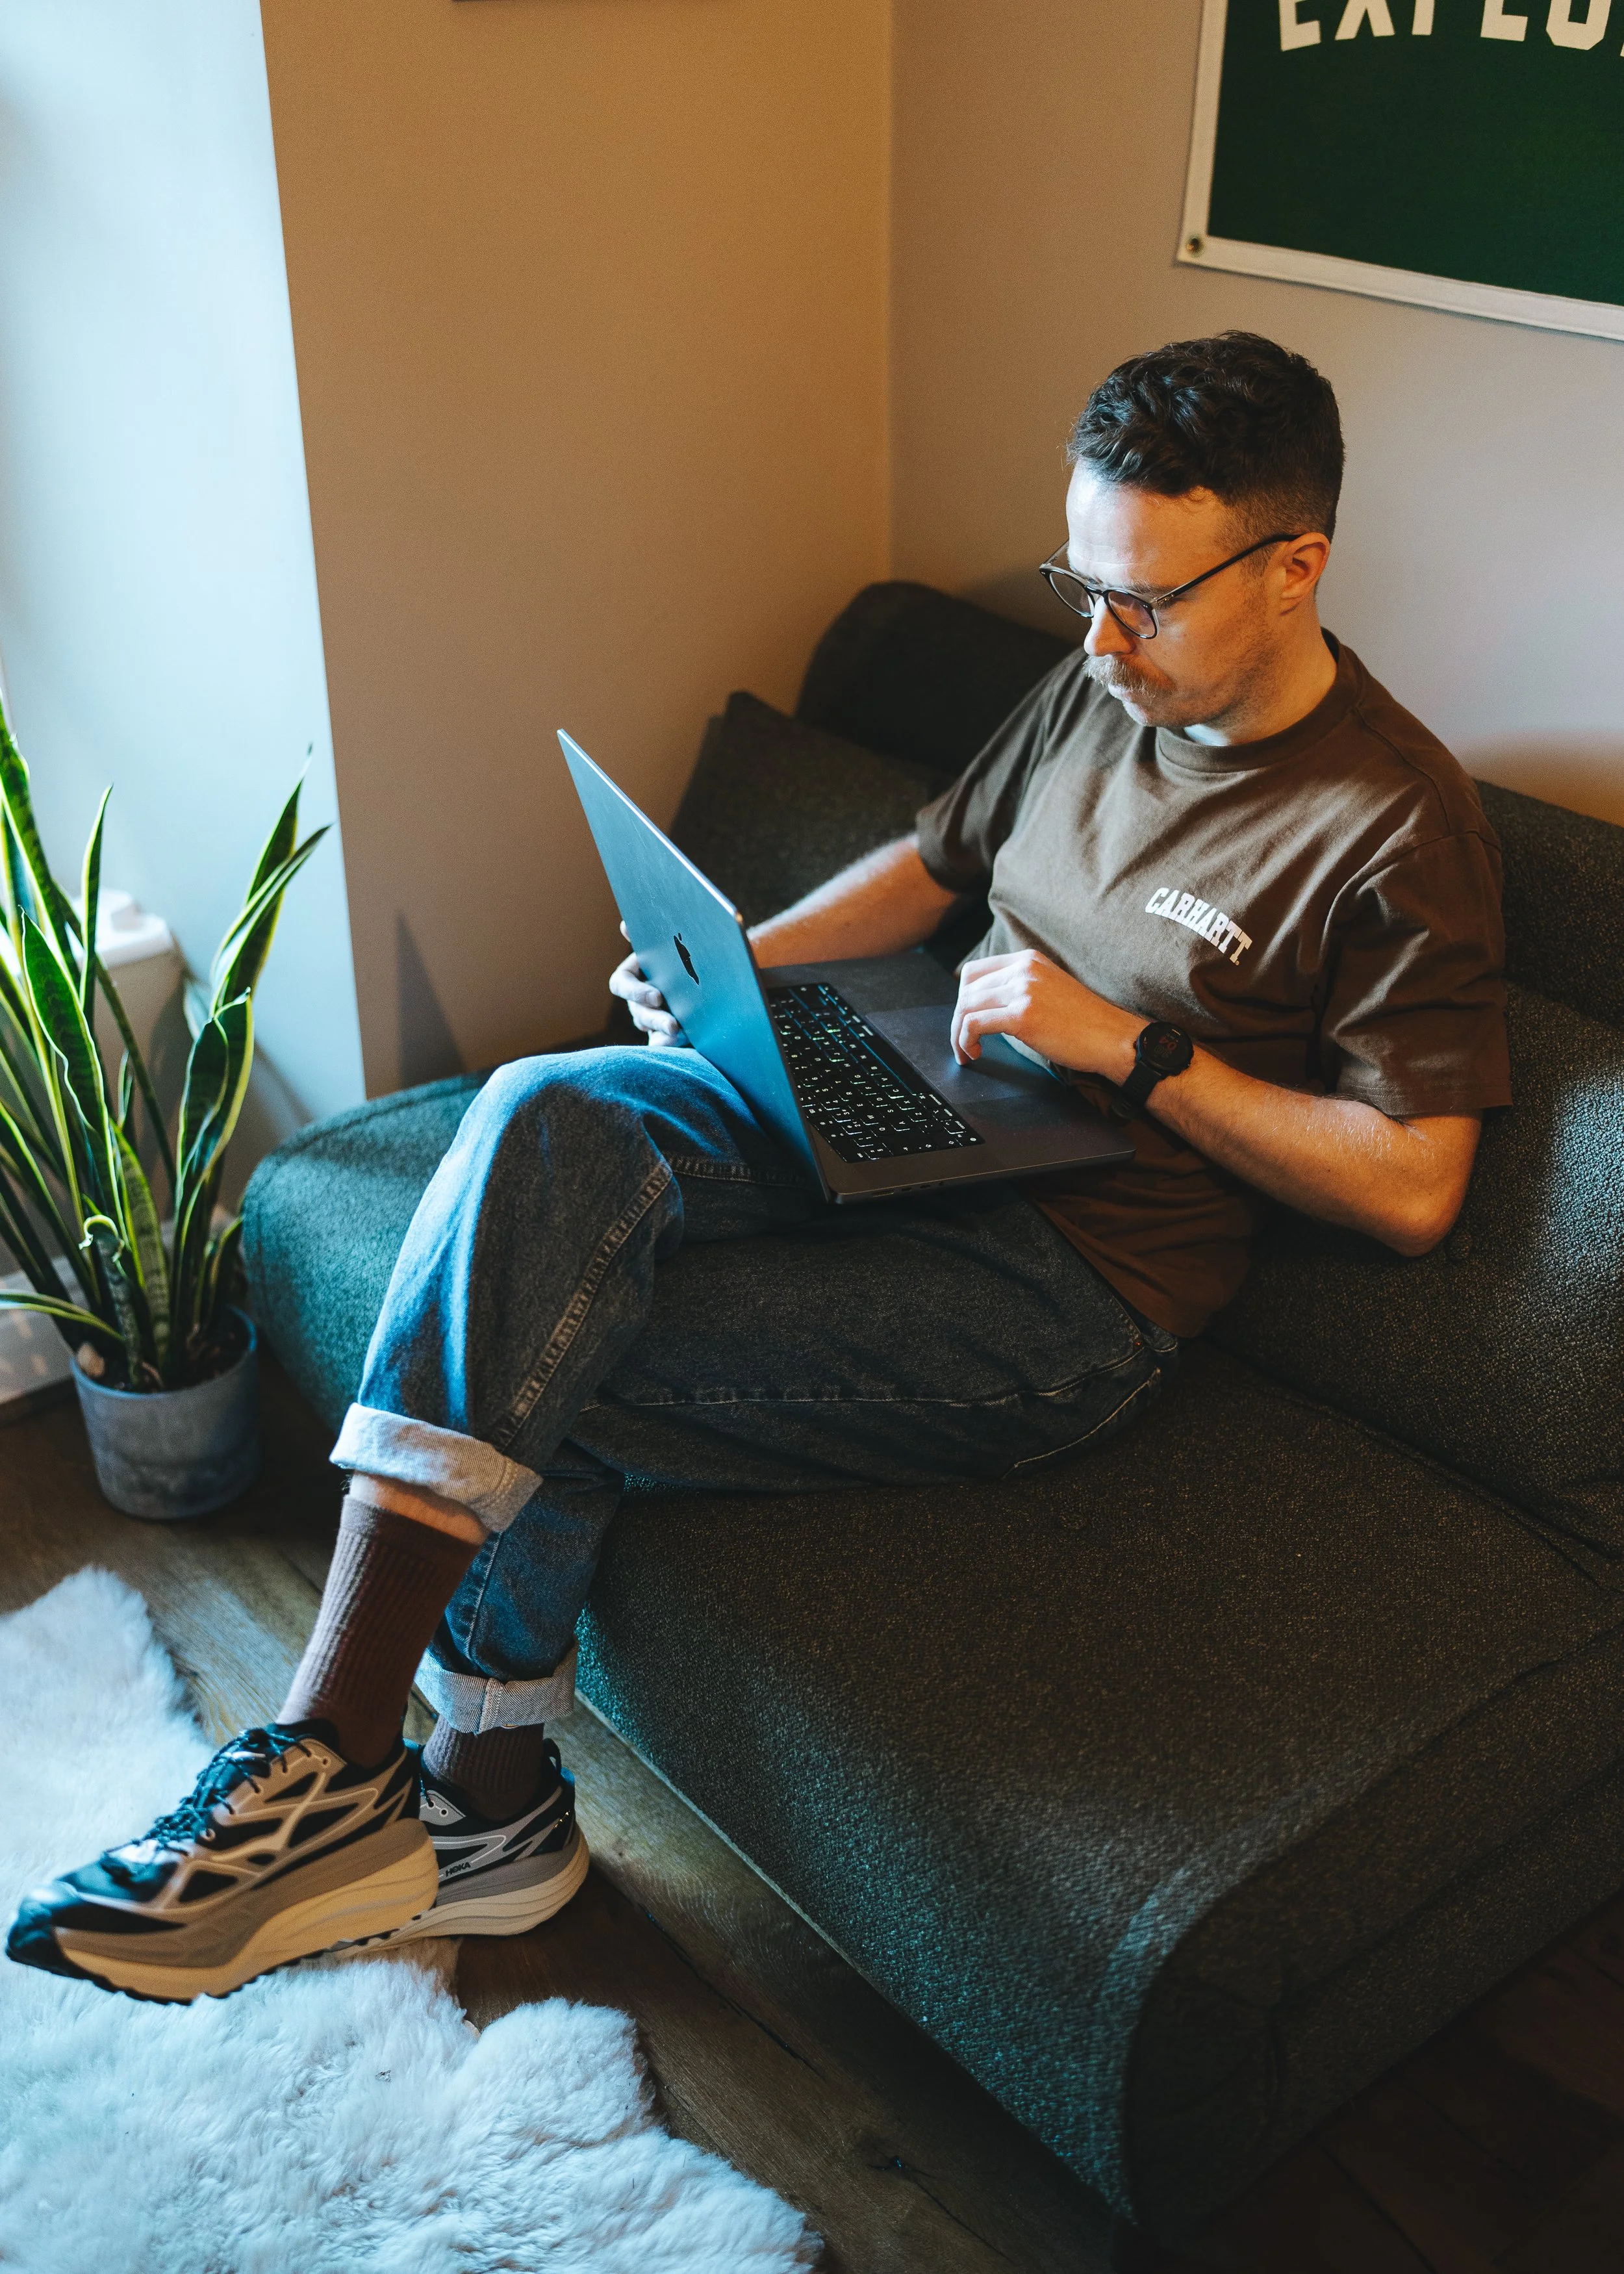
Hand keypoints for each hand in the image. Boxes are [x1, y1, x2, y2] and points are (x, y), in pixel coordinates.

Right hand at [609, 924, 689, 1046]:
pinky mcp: (663, 1032)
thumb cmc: (683, 956)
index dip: (636, 992)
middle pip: (638, 1011)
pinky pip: (659, 1041)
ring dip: (663, 1031)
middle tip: (673, 1024)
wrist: (708, 976)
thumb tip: (624, 926)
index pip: (622, 984)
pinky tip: (678, 1042)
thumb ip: (649, 938)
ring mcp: (651, 1016)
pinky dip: (666, 1043)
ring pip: (649, 1027)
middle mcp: (639, 997)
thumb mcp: (669, 945)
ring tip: (680, 1033)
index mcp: (635, 974)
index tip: (658, 997)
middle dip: (654, 1018)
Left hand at [950, 949, 1136, 1078]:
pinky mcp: (1023, 1015)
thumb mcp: (1050, 989)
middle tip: (962, 1041)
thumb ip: (1021, 988)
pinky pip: (975, 1024)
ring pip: (966, 1007)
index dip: (963, 997)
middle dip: (958, 1019)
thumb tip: (990, 1006)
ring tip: (966, 1051)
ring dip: (958, 1033)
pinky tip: (975, 1053)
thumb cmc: (1085, 1022)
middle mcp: (1023, 969)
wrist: (1112, 1037)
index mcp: (1028, 960)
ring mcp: (1023, 990)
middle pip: (967, 989)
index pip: (975, 971)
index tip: (965, 1018)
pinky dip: (965, 1040)